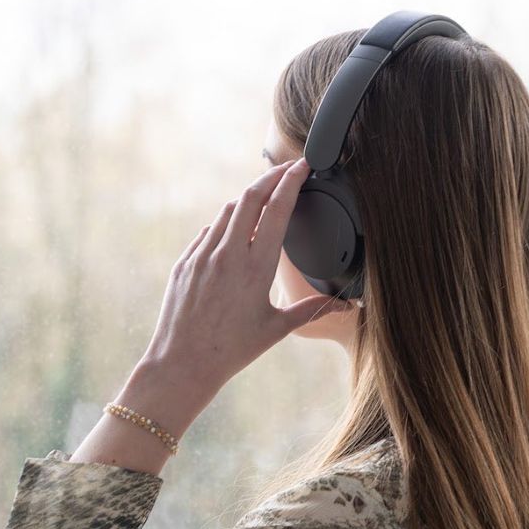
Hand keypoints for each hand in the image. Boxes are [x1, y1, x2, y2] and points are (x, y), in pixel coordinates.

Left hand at [138, 157, 348, 394]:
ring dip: (248, 198)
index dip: (291, 181)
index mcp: (255, 267)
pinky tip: (233, 229)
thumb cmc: (232, 350)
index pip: (276, 208)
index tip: (303, 166)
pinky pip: (207, 233)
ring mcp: (201, 256)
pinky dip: (224, 224)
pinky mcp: (184, 263)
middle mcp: (227, 254)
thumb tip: (346, 306)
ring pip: (227, 211)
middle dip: (271, 177)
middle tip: (288, 169)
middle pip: (250, 197)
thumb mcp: (276, 329)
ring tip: (264, 196)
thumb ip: (311, 309)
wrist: (182, 363)